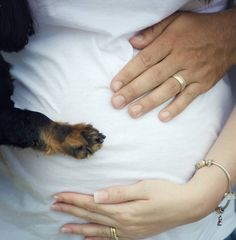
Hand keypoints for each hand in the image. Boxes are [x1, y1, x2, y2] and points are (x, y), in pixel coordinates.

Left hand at [51, 176, 222, 239]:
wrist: (187, 206)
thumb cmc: (166, 192)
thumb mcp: (143, 188)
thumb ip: (118, 193)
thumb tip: (95, 196)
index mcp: (123, 210)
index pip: (92, 204)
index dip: (74, 199)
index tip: (58, 196)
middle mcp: (123, 223)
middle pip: (92, 215)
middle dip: (71, 210)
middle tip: (53, 207)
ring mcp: (129, 231)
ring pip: (98, 229)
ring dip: (79, 227)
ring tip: (63, 227)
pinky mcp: (135, 234)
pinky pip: (111, 238)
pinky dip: (97, 238)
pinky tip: (88, 239)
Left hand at [110, 10, 234, 120]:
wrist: (230, 37)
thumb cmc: (198, 29)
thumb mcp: (175, 20)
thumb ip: (153, 31)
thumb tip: (133, 42)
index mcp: (171, 41)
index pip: (145, 59)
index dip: (128, 73)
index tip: (115, 86)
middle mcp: (180, 58)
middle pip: (153, 76)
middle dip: (133, 91)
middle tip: (117, 103)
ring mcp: (192, 72)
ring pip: (168, 89)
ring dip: (150, 102)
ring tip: (133, 113)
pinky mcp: (202, 84)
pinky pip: (188, 98)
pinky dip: (176, 108)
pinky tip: (163, 117)